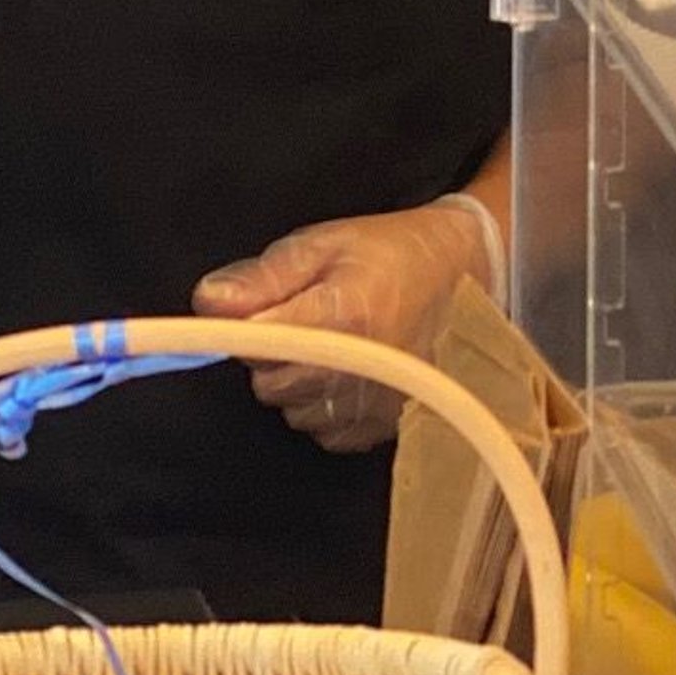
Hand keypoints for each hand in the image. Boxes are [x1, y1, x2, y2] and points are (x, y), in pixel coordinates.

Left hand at [192, 200, 493, 454]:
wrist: (468, 275)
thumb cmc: (392, 252)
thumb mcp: (325, 243)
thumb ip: (264, 277)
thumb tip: (207, 303)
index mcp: (343, 315)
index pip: (255, 345)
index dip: (247, 327)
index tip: (253, 312)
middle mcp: (359, 370)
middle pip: (269, 382)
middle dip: (273, 353)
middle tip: (303, 316)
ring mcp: (373, 405)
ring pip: (293, 410)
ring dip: (298, 381)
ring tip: (332, 342)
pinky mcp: (384, 429)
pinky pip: (324, 431)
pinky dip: (324, 405)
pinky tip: (348, 371)